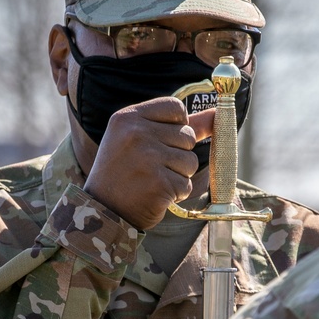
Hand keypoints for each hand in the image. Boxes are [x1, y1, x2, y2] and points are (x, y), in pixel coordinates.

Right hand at [83, 98, 214, 229]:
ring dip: (178, 175)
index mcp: (129, 117)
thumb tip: (216, 115)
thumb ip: (178, 126)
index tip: (160, 141)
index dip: (177, 126)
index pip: (176, 108)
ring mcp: (148, 158)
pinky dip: (175, 193)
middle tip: (150, 167)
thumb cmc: (122, 172)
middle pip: (187, 136)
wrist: (102, 210)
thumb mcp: (138, 139)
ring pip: (191, 162)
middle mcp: (137, 133)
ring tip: (153, 180)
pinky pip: (186, 185)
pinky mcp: (159, 183)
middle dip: (177, 155)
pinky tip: (154, 194)